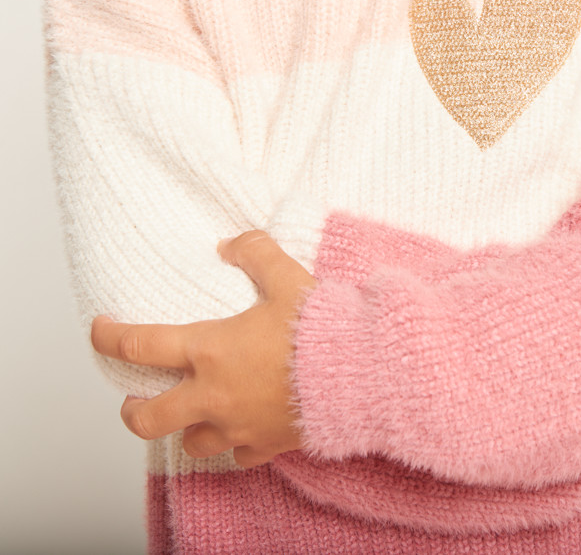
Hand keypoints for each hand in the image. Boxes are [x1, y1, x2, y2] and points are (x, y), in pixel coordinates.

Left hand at [90, 230, 319, 467]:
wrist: (361, 372)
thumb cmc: (322, 327)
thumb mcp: (287, 277)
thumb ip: (255, 252)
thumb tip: (231, 244)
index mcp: (211, 349)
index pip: (140, 345)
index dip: (109, 337)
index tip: (99, 330)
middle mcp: (214, 394)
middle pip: (147, 418)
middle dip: (132, 410)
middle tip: (134, 399)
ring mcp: (238, 426)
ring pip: (190, 443)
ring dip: (186, 428)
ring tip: (194, 414)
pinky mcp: (266, 445)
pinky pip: (238, 456)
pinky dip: (234, 445)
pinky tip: (243, 430)